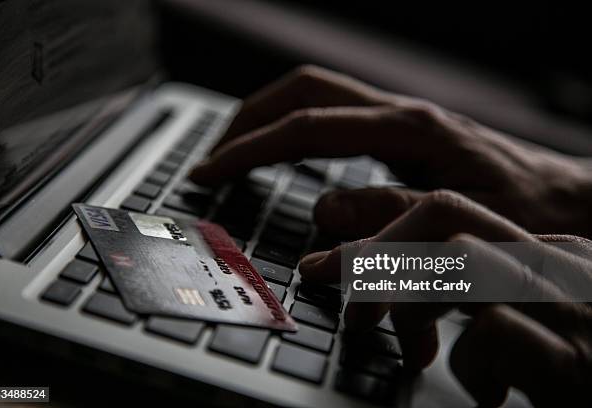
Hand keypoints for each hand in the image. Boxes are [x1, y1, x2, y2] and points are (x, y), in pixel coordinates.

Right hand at [189, 65, 591, 237]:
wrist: (564, 198)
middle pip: (303, 90)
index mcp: (409, 130)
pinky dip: (294, 128)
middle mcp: (399, 113)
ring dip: (268, 117)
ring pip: (315, 95)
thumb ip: (393, 216)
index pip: (309, 126)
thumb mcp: (463, 223)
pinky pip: (333, 114)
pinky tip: (283, 151)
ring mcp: (398, 117)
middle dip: (249, 119)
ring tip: (234, 150)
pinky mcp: (400, 131)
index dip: (253, 147)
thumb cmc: (524, 212)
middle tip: (213, 156)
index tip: (213, 169)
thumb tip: (324, 211)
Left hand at [298, 190, 591, 407]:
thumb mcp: (525, 312)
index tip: (328, 267)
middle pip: (445, 212)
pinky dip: (467, 364)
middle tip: (353, 310)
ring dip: (412, 307)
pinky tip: (488, 392)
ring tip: (416, 352)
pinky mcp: (573, 360)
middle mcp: (551, 262)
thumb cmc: (575, 357)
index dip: (376, 234)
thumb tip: (388, 294)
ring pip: (462, 258)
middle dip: (377, 255)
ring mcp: (565, 304)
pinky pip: (492, 333)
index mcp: (535, 248)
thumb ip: (467, 292)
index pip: (445, 210)